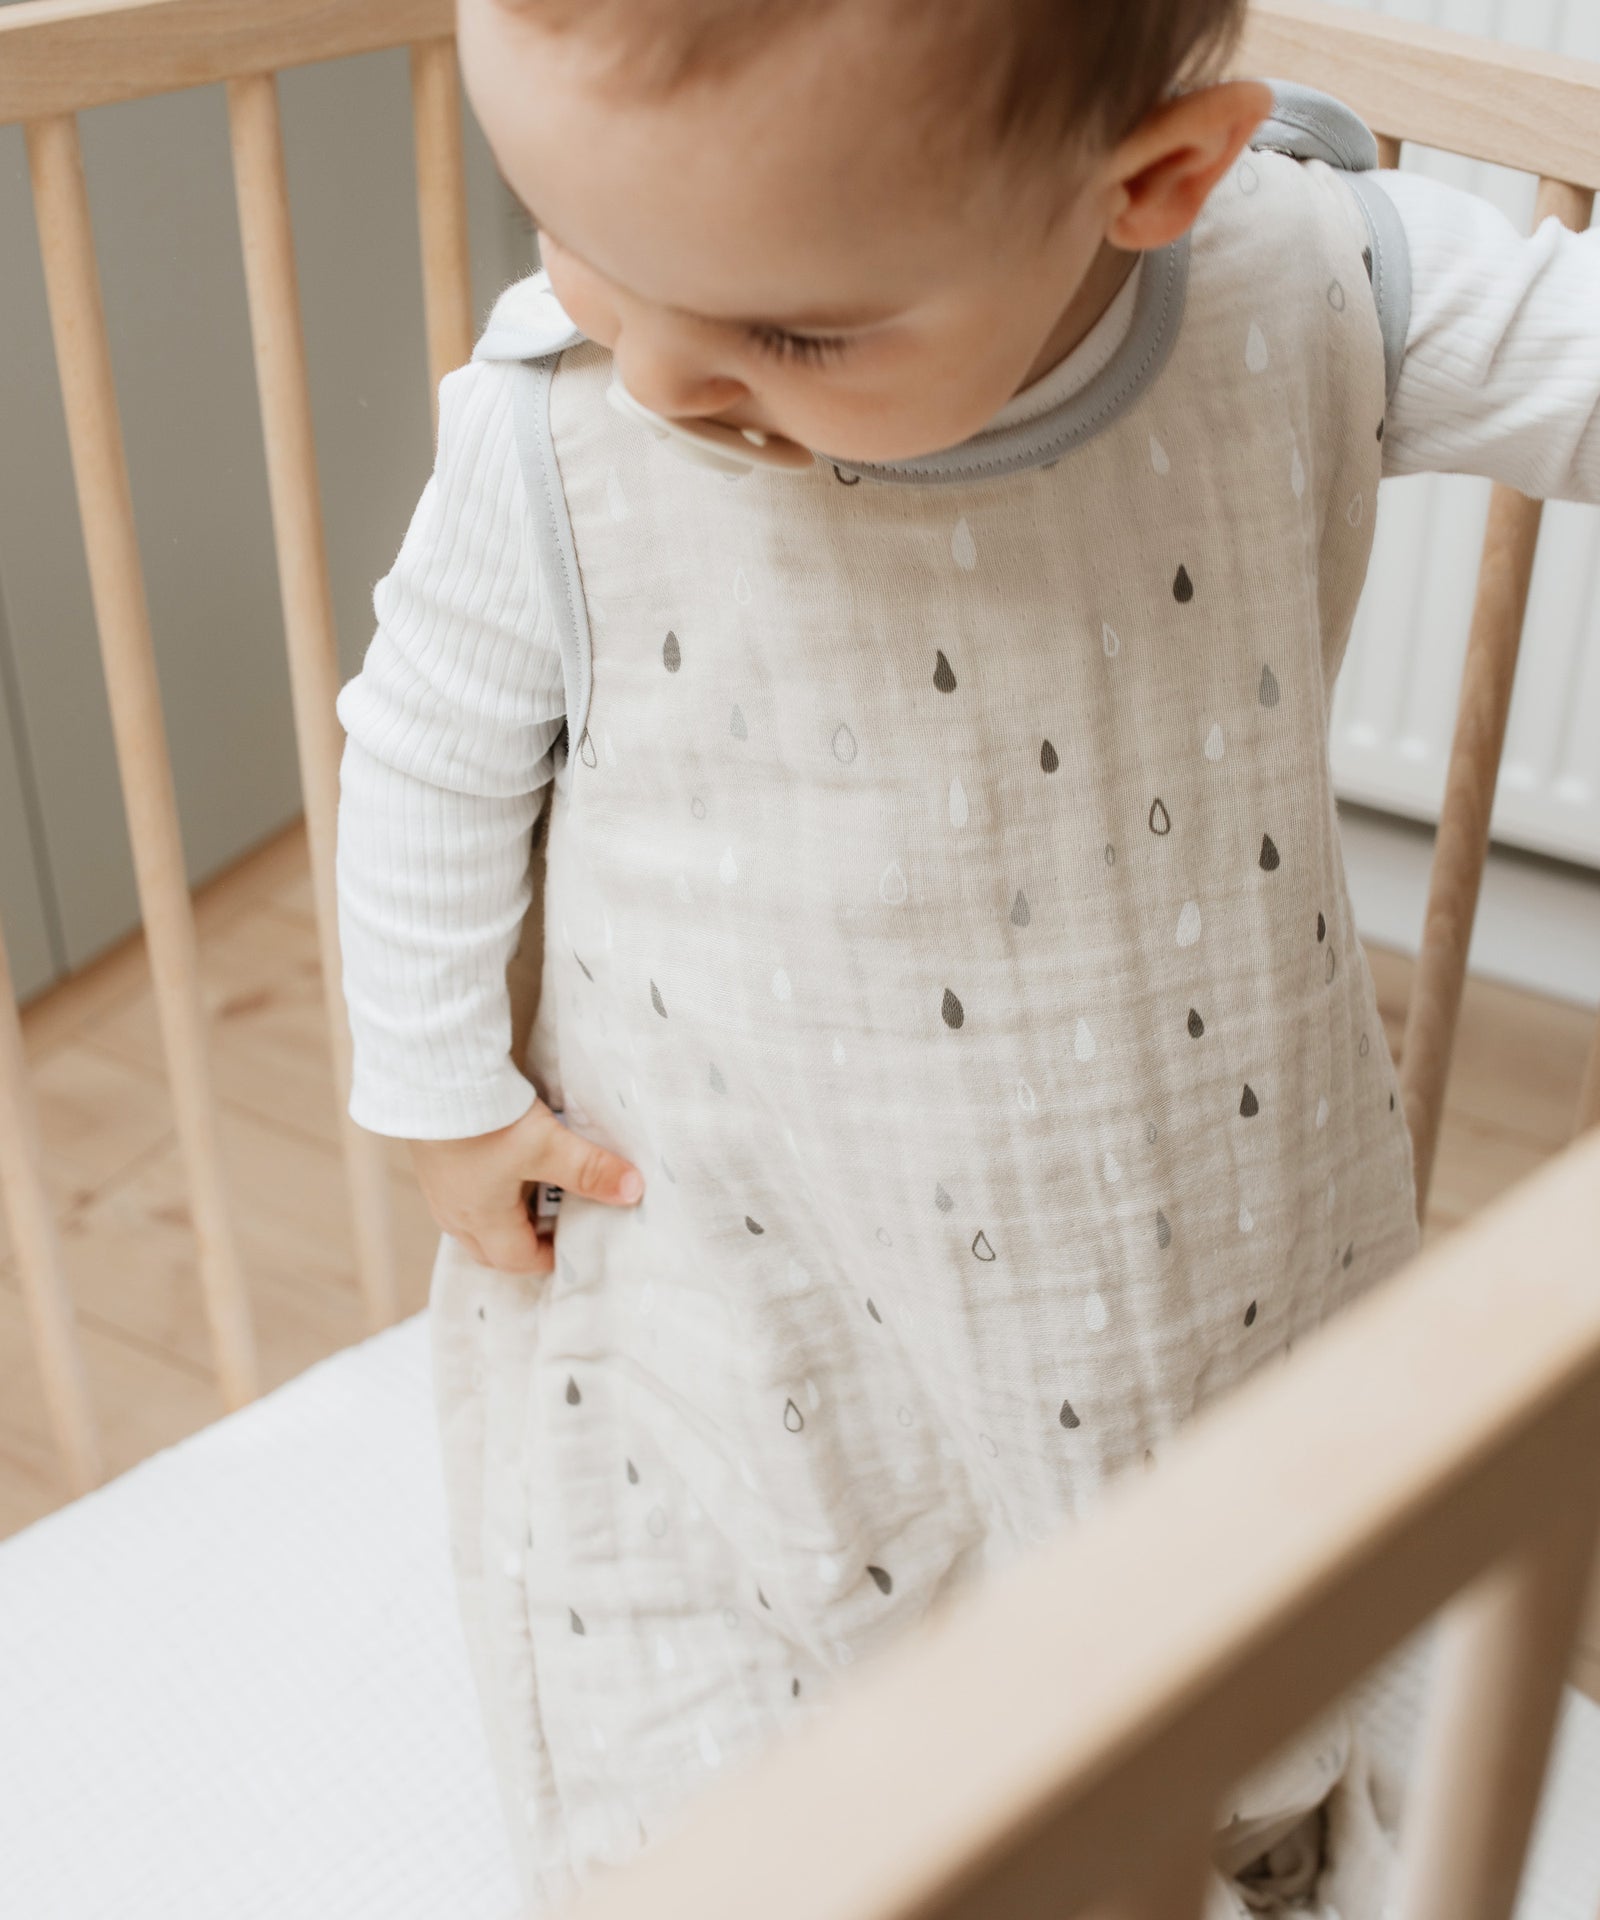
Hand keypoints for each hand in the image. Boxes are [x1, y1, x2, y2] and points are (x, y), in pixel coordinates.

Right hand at [409, 1099, 643, 1274]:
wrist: (433, 1078)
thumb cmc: (485, 1121)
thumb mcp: (547, 1146)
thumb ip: (590, 1170)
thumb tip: (633, 1191)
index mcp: (482, 1221)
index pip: (517, 1260)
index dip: (548, 1258)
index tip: (575, 1245)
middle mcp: (455, 1213)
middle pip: (492, 1249)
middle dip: (526, 1245)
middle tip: (559, 1224)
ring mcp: (440, 1189)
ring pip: (476, 1223)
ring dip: (508, 1217)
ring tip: (540, 1191)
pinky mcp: (435, 1163)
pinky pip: (465, 1196)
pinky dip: (491, 1194)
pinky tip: (509, 1164)